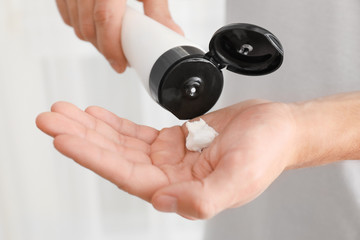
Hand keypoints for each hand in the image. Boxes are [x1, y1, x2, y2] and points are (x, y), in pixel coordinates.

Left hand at [36, 100, 300, 218]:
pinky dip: (114, 125)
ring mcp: (169, 157)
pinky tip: (96, 116)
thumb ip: (203, 198)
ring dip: (93, 128)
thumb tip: (163, 202)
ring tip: (66, 113)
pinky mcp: (173, 140)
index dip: (94, 157)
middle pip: (115, 157)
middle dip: (83, 137)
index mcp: (182, 189)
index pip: (126, 175)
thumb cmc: (267, 152)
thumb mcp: (241, 177)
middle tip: (52, 120)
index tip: (66, 138)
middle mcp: (170, 176)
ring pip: (121, 144)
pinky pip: (135, 133)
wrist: (278, 129)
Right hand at [56, 0, 182, 72]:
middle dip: (104, 48)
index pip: (105, 19)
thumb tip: (170, 36)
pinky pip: (65, 12)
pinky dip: (78, 24)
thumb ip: (158, 10)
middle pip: (87, 27)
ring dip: (92, 39)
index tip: (121, 64)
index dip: (112, 47)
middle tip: (120, 55)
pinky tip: (93, 27)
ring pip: (74, 23)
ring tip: (110, 42)